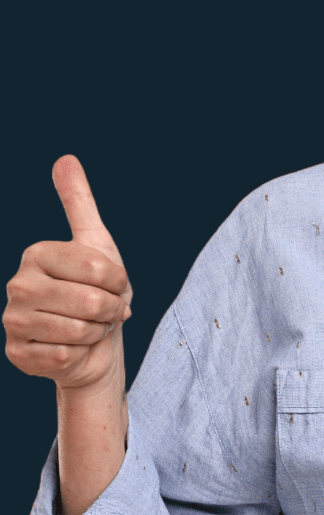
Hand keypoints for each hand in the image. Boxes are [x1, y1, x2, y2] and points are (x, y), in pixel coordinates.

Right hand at [4, 155, 131, 390]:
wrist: (93, 342)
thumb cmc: (98, 290)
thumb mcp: (96, 243)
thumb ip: (79, 202)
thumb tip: (65, 158)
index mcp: (37, 253)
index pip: (100, 268)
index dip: (120, 281)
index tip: (114, 284)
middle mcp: (17, 284)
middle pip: (91, 301)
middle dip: (112, 310)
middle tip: (105, 310)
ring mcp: (12, 321)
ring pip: (79, 330)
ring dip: (97, 332)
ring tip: (90, 326)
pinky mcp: (17, 355)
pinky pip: (66, 356)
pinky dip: (81, 353)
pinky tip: (73, 347)